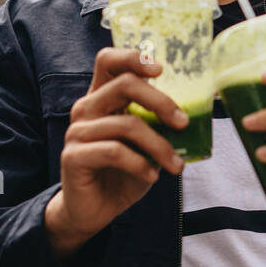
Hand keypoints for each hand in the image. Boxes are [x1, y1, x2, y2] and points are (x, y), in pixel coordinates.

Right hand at [45, 48, 187, 258]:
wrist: (94, 209)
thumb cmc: (123, 172)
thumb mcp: (147, 145)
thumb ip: (158, 125)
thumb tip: (192, 115)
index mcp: (102, 98)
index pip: (109, 61)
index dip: (133, 57)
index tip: (161, 69)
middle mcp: (86, 109)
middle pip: (124, 84)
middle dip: (161, 101)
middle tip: (184, 123)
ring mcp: (77, 132)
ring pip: (127, 124)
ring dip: (160, 146)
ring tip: (176, 166)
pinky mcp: (73, 157)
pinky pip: (115, 152)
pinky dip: (140, 165)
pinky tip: (152, 177)